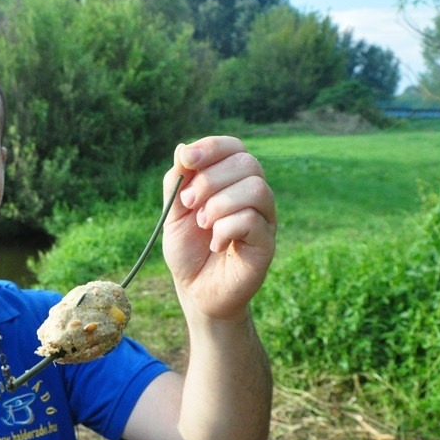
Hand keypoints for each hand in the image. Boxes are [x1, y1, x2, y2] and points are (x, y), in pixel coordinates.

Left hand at [161, 136, 275, 321]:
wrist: (196, 291)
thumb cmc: (188, 250)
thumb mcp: (173, 213)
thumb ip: (177, 182)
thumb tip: (182, 148)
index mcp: (232, 181)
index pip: (234, 147)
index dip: (212, 147)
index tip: (187, 160)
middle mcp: (253, 195)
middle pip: (247, 163)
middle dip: (209, 180)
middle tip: (189, 205)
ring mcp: (264, 218)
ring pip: (255, 188)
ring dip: (219, 204)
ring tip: (203, 225)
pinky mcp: (266, 243)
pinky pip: (253, 220)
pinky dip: (226, 229)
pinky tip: (216, 244)